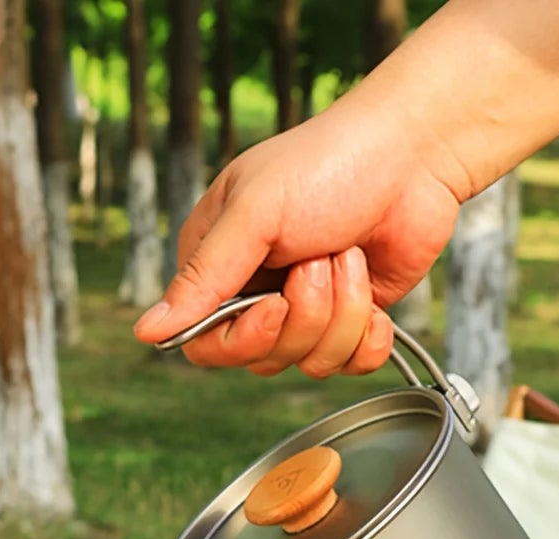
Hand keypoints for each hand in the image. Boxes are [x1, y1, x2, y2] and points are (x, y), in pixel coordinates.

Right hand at [133, 93, 462, 376]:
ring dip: (342, 312)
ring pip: (309, 363)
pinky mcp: (352, 322)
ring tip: (349, 256)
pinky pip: (350, 366)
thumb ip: (202, 278)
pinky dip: (369, 336)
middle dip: (304, 315)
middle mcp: (258, 294)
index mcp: (219, 265)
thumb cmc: (328, 163)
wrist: (414, 153)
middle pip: (261, 358)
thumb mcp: (253, 213)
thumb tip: (144, 330)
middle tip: (321, 259)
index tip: (274, 306)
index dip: (242, 339)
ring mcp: (307, 311)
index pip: (205, 343)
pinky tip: (375, 298)